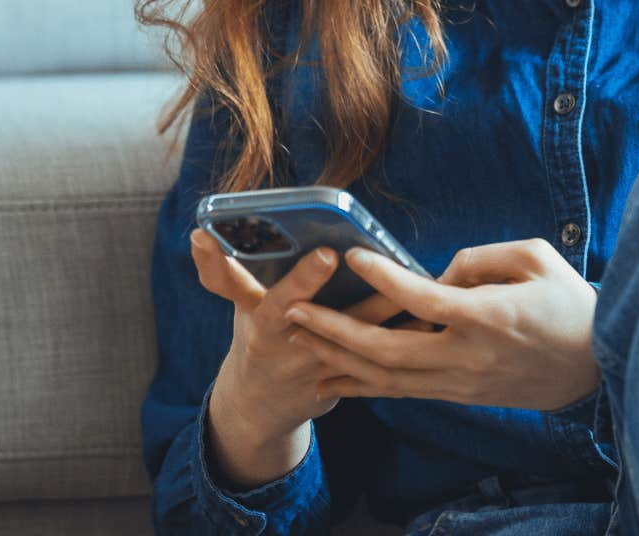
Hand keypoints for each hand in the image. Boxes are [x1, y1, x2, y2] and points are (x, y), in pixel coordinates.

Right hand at [188, 227, 435, 435]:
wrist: (262, 407)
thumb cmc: (256, 339)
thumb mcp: (238, 308)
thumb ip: (221, 272)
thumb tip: (200, 232)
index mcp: (266, 327)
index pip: (282, 302)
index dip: (304, 280)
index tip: (330, 253)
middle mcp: (297, 350)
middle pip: (340, 322)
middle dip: (372, 298)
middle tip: (400, 269)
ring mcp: (327, 370)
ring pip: (371, 345)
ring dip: (401, 321)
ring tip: (430, 289)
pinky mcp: (353, 382)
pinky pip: (386, 362)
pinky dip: (410, 342)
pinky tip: (437, 319)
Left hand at [283, 237, 602, 411]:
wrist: (594, 367)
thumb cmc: (569, 303)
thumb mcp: (535, 259)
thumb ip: (479, 258)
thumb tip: (436, 272)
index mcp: (488, 316)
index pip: (424, 298)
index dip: (385, 278)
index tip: (353, 256)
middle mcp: (467, 356)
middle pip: (388, 349)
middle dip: (335, 330)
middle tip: (295, 310)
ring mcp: (460, 382)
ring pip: (387, 378)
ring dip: (339, 358)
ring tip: (301, 337)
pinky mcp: (459, 395)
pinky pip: (401, 391)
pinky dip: (364, 380)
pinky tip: (335, 368)